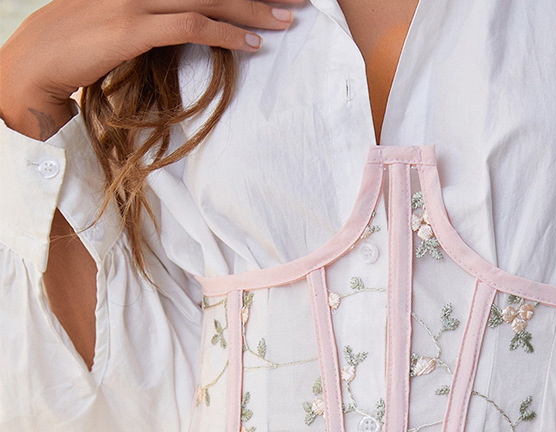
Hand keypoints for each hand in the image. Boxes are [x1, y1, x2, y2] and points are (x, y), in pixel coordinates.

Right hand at [0, 0, 301, 138]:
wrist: (32, 65)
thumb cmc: (71, 46)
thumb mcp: (111, 16)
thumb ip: (148, 14)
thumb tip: (182, 20)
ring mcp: (134, 1)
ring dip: (252, 9)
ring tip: (286, 19)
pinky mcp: (132, 29)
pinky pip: (190, 26)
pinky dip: (226, 33)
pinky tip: (254, 44)